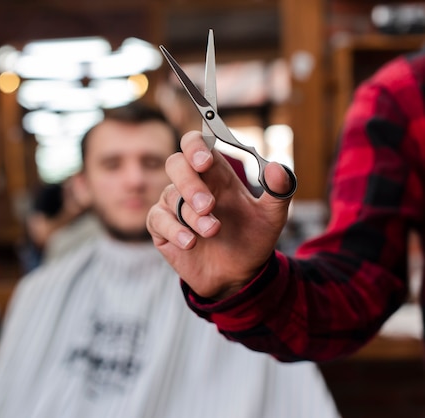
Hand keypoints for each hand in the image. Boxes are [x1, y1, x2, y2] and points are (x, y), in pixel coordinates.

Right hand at [146, 130, 293, 298]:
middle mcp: (192, 186)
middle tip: (208, 205)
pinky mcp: (162, 228)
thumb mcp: (272, 217)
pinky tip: (191, 242)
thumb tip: (277, 168)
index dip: (195, 146)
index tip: (205, 161)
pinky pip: (158, 219)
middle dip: (190, 183)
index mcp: (217, 175)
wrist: (239, 276)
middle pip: (176, 164)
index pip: (197, 145)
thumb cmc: (252, 240)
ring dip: (192, 215)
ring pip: (170, 195)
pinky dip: (174, 230)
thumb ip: (279, 191)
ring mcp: (175, 206)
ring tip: (212, 231)